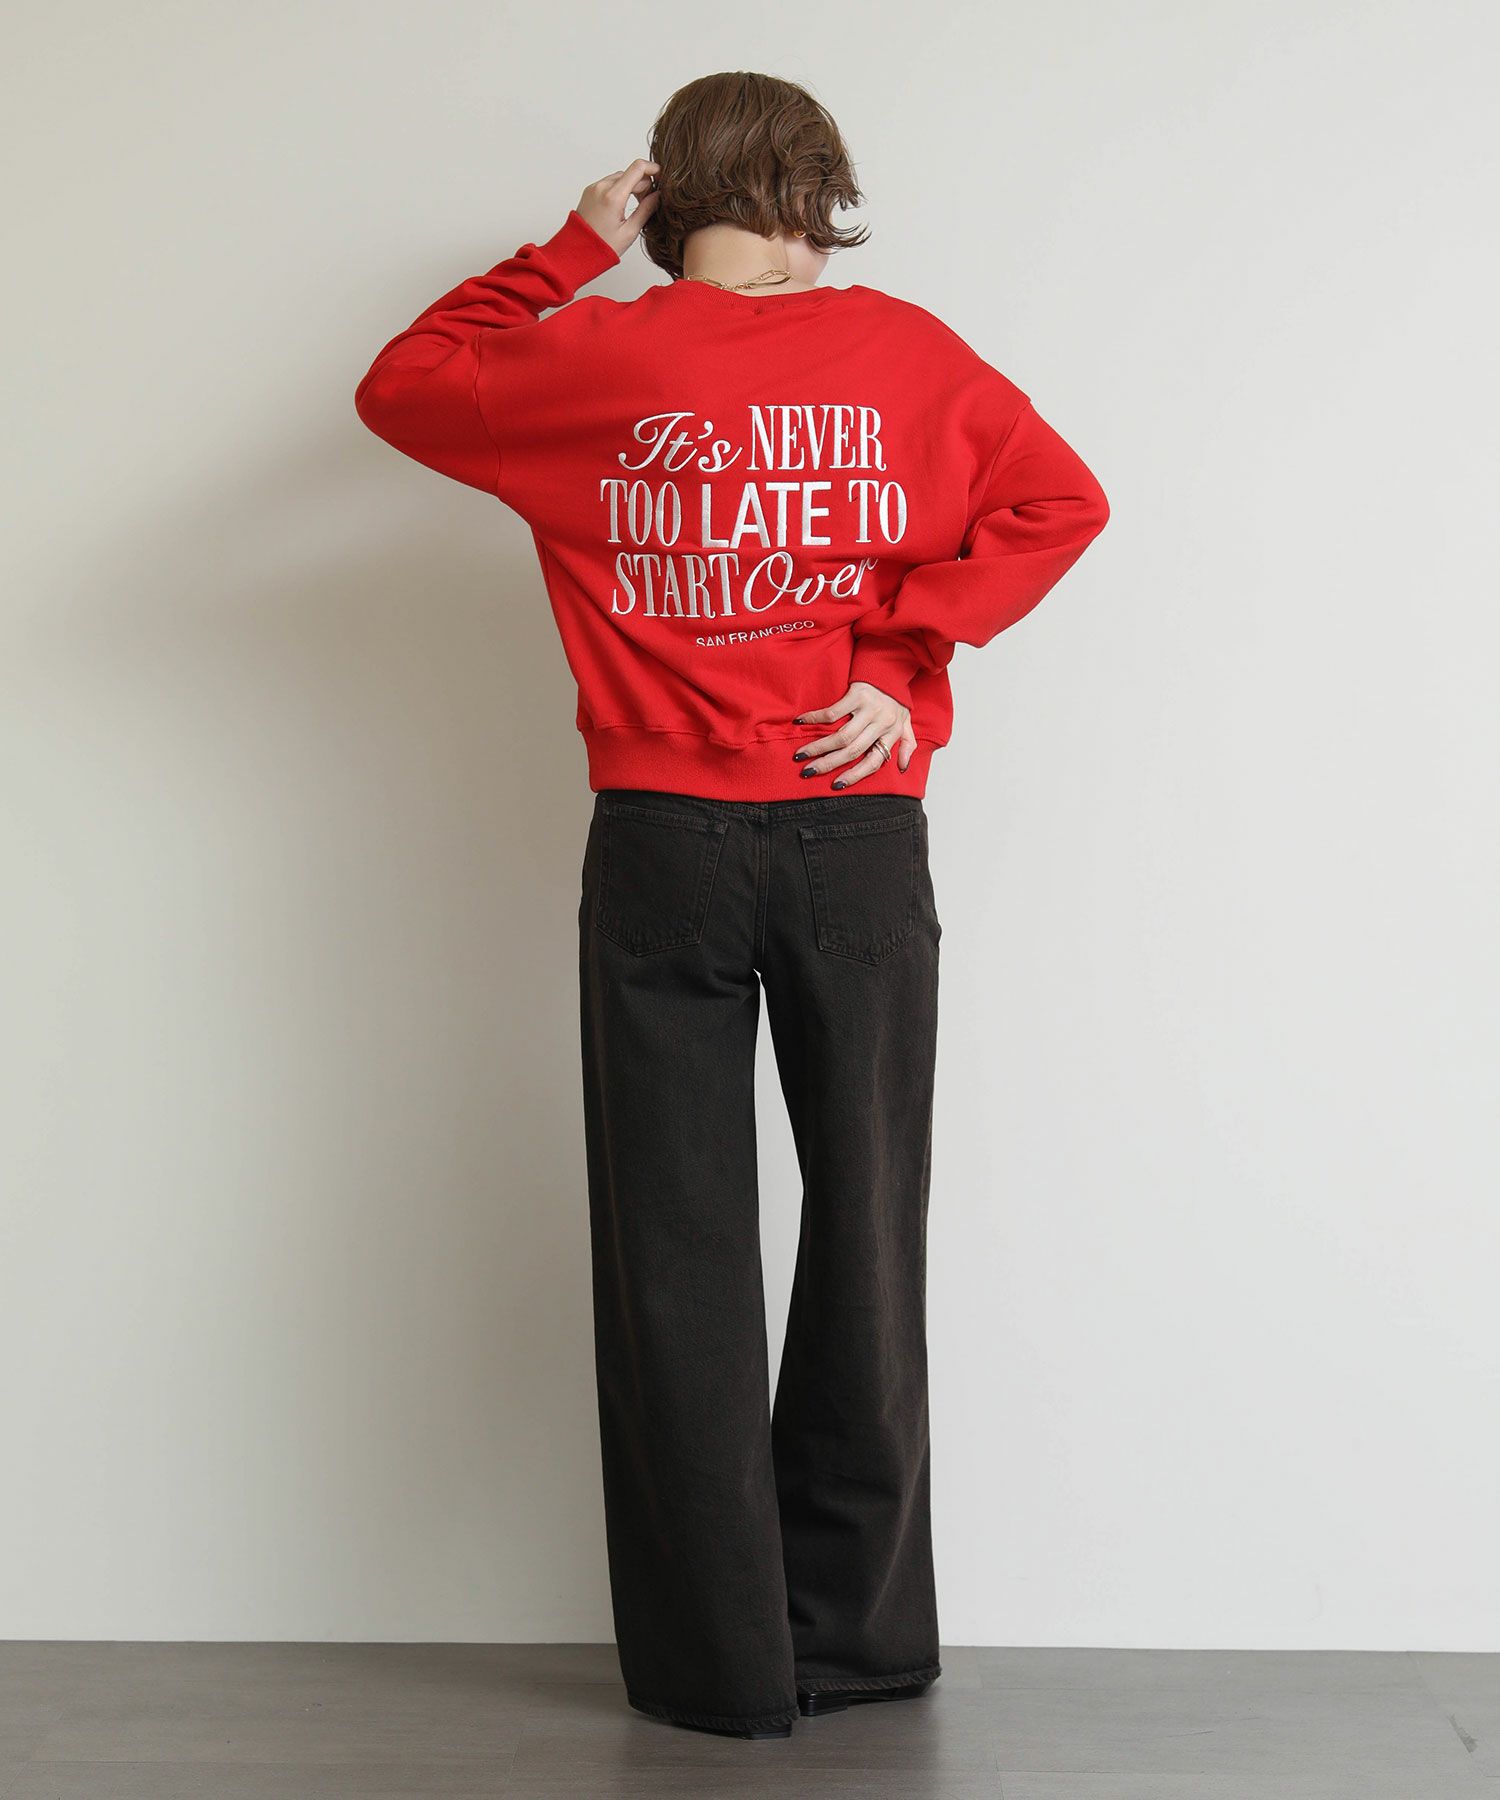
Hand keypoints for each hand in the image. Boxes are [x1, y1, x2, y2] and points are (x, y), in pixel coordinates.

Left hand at [576, 162, 659, 258]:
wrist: (578, 252)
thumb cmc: (602, 247)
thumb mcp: (630, 232)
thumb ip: (646, 210)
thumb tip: (658, 196)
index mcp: (613, 197)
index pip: (637, 168)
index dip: (652, 169)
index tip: (661, 176)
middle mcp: (602, 187)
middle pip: (630, 173)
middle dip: (643, 184)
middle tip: (648, 201)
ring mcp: (594, 187)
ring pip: (620, 177)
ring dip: (631, 186)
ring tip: (634, 205)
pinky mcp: (590, 190)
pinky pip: (609, 182)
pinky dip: (619, 188)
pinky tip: (622, 204)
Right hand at [791, 682, 916, 786]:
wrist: (893, 666)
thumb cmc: (896, 698)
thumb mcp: (906, 722)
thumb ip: (907, 744)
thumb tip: (902, 768)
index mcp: (892, 734)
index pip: (873, 762)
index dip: (855, 775)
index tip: (836, 785)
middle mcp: (881, 723)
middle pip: (852, 751)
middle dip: (828, 764)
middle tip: (808, 771)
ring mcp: (869, 709)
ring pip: (842, 736)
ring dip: (819, 747)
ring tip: (801, 754)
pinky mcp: (858, 694)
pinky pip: (833, 712)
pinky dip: (816, 718)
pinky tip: (801, 723)